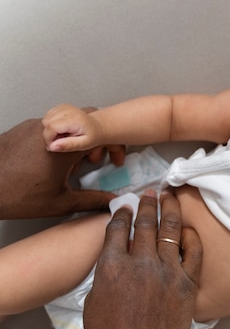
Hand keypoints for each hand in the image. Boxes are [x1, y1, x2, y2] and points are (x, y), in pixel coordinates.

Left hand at [0, 118, 118, 218]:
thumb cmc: (17, 196)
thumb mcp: (60, 203)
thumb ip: (92, 200)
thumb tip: (112, 201)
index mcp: (65, 147)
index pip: (101, 134)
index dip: (112, 146)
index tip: (113, 159)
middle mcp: (51, 131)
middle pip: (85, 125)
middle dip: (95, 142)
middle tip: (92, 163)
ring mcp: (34, 127)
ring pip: (66, 126)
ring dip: (75, 142)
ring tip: (69, 166)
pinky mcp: (21, 128)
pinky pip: (48, 129)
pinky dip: (57, 141)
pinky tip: (50, 163)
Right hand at [42, 103, 102, 151]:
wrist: (98, 126)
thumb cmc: (93, 136)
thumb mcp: (84, 144)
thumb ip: (69, 145)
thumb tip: (52, 146)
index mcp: (74, 119)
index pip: (51, 128)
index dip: (48, 139)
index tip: (53, 147)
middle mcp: (67, 110)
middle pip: (46, 123)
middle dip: (48, 136)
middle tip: (60, 142)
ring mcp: (63, 107)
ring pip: (45, 120)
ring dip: (49, 130)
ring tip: (62, 135)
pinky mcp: (60, 107)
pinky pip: (47, 117)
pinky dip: (50, 125)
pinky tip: (60, 129)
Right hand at [84, 191, 202, 328]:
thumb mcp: (95, 300)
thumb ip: (107, 272)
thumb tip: (118, 254)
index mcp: (112, 267)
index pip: (118, 228)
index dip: (122, 213)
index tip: (125, 206)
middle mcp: (140, 264)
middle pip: (145, 223)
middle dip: (146, 204)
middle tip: (149, 192)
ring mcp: (167, 273)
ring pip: (169, 231)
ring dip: (168, 210)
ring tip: (168, 197)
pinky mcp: (187, 284)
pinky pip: (193, 253)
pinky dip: (191, 238)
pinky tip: (188, 229)